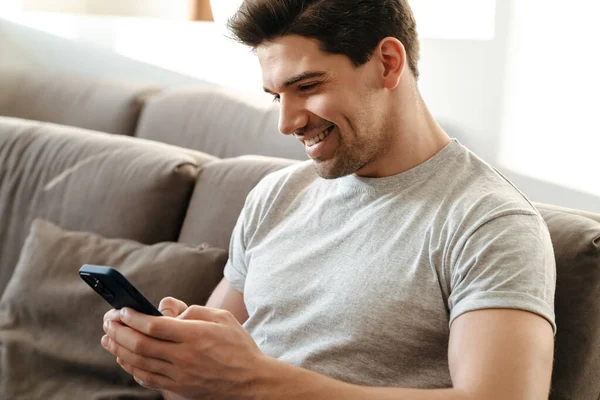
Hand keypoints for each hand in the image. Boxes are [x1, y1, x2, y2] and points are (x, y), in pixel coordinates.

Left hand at [102, 298, 265, 398]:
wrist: (251, 381)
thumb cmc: (238, 346)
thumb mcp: (222, 317)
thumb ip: (193, 309)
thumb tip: (168, 309)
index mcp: (195, 335)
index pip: (154, 325)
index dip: (133, 317)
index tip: (122, 310)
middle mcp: (184, 357)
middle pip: (141, 344)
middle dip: (119, 331)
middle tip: (108, 321)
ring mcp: (180, 376)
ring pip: (140, 363)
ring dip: (119, 350)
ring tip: (108, 338)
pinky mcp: (179, 389)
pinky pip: (148, 379)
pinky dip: (131, 369)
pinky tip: (124, 359)